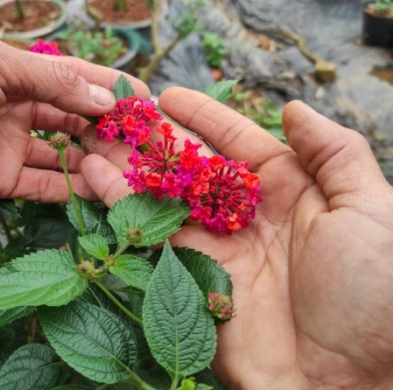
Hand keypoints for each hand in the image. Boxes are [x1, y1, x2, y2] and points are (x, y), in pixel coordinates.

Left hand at [0, 37, 148, 223]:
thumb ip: (50, 81)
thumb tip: (105, 95)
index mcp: (15, 71)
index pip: (75, 79)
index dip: (111, 89)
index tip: (149, 103)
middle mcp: (16, 108)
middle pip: (75, 120)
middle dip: (109, 130)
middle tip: (146, 145)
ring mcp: (8, 146)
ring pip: (64, 156)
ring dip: (96, 163)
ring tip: (133, 172)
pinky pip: (42, 187)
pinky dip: (70, 190)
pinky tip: (101, 193)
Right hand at [81, 87, 392, 388]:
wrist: (353, 382)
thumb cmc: (376, 294)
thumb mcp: (371, 212)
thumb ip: (335, 154)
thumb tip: (294, 107)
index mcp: (290, 191)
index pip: (236, 141)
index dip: (202, 116)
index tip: (166, 95)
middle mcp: (246, 214)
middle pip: (191, 164)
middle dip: (153, 136)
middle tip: (115, 111)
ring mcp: (215, 245)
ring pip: (162, 193)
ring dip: (126, 162)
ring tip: (92, 133)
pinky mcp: (189, 276)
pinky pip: (148, 231)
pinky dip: (118, 200)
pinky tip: (91, 172)